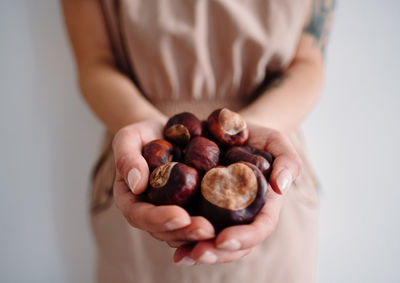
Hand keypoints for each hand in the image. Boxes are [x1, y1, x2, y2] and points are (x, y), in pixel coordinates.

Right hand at [112, 120, 215, 247]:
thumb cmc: (143, 135)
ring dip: (200, 235)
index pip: (141, 216)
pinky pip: (199, 221)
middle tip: (208, 230)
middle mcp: (150, 212)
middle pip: (165, 231)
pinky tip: (229, 222)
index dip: (160, 220)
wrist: (165, 133)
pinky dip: (213, 225)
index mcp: (131, 200)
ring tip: (219, 231)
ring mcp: (171, 213)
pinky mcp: (191, 209)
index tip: (181, 216)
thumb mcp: (129, 138)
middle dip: (186, 233)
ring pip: (183, 234)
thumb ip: (126, 158)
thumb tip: (137, 185)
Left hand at [173, 123, 302, 264]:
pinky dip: (179, 234)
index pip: (259, 229)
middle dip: (216, 253)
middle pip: (233, 245)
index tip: (223, 239)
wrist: (231, 130)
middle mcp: (241, 216)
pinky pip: (191, 226)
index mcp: (263, 206)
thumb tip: (282, 186)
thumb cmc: (258, 137)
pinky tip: (167, 237)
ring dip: (195, 250)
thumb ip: (288, 160)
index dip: (244, 238)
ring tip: (180, 254)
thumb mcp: (276, 141)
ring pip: (210, 241)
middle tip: (196, 253)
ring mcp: (220, 214)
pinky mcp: (199, 206)